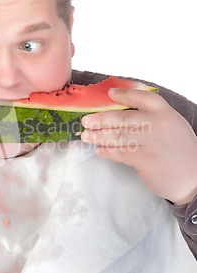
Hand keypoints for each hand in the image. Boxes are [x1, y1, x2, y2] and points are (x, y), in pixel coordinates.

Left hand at [81, 88, 196, 204]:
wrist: (194, 179)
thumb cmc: (179, 152)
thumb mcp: (172, 127)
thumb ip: (152, 117)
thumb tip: (121, 110)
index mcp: (167, 113)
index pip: (143, 97)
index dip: (124, 95)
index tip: (110, 93)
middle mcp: (160, 125)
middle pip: (124, 117)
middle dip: (101, 118)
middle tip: (86, 120)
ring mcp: (153, 142)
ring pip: (119, 136)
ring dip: (99, 135)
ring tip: (86, 135)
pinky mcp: (146, 160)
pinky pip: (120, 153)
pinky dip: (107, 151)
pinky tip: (100, 150)